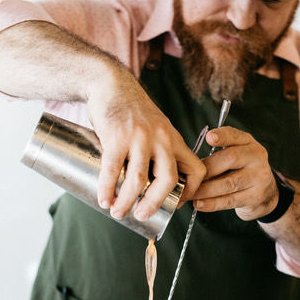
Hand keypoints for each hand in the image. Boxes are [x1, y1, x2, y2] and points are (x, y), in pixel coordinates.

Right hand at [87, 66, 205, 220]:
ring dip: (127, 201)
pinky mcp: (116, 137)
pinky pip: (112, 170)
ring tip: (117, 212)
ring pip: (138, 180)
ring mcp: (139, 138)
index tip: (177, 205)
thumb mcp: (156, 127)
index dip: (192, 192)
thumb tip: (149, 186)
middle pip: (167, 180)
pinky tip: (104, 199)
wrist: (110, 83)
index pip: (196, 169)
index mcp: (174, 139)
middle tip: (142, 216)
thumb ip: (157, 152)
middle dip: (154, 204)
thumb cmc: (132, 110)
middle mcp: (161, 139)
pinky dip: (107, 189)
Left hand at [192, 126, 278, 219]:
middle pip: (230, 159)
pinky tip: (200, 204)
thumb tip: (190, 164)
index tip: (209, 137)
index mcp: (248, 143)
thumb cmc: (242, 171)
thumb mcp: (236, 156)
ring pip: (228, 183)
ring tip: (190, 194)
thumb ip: (219, 154)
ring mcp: (258, 177)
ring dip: (206, 189)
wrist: (266, 193)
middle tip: (189, 177)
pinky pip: (230, 200)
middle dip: (207, 169)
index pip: (235, 136)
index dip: (222, 136)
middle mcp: (256, 157)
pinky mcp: (255, 197)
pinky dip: (213, 203)